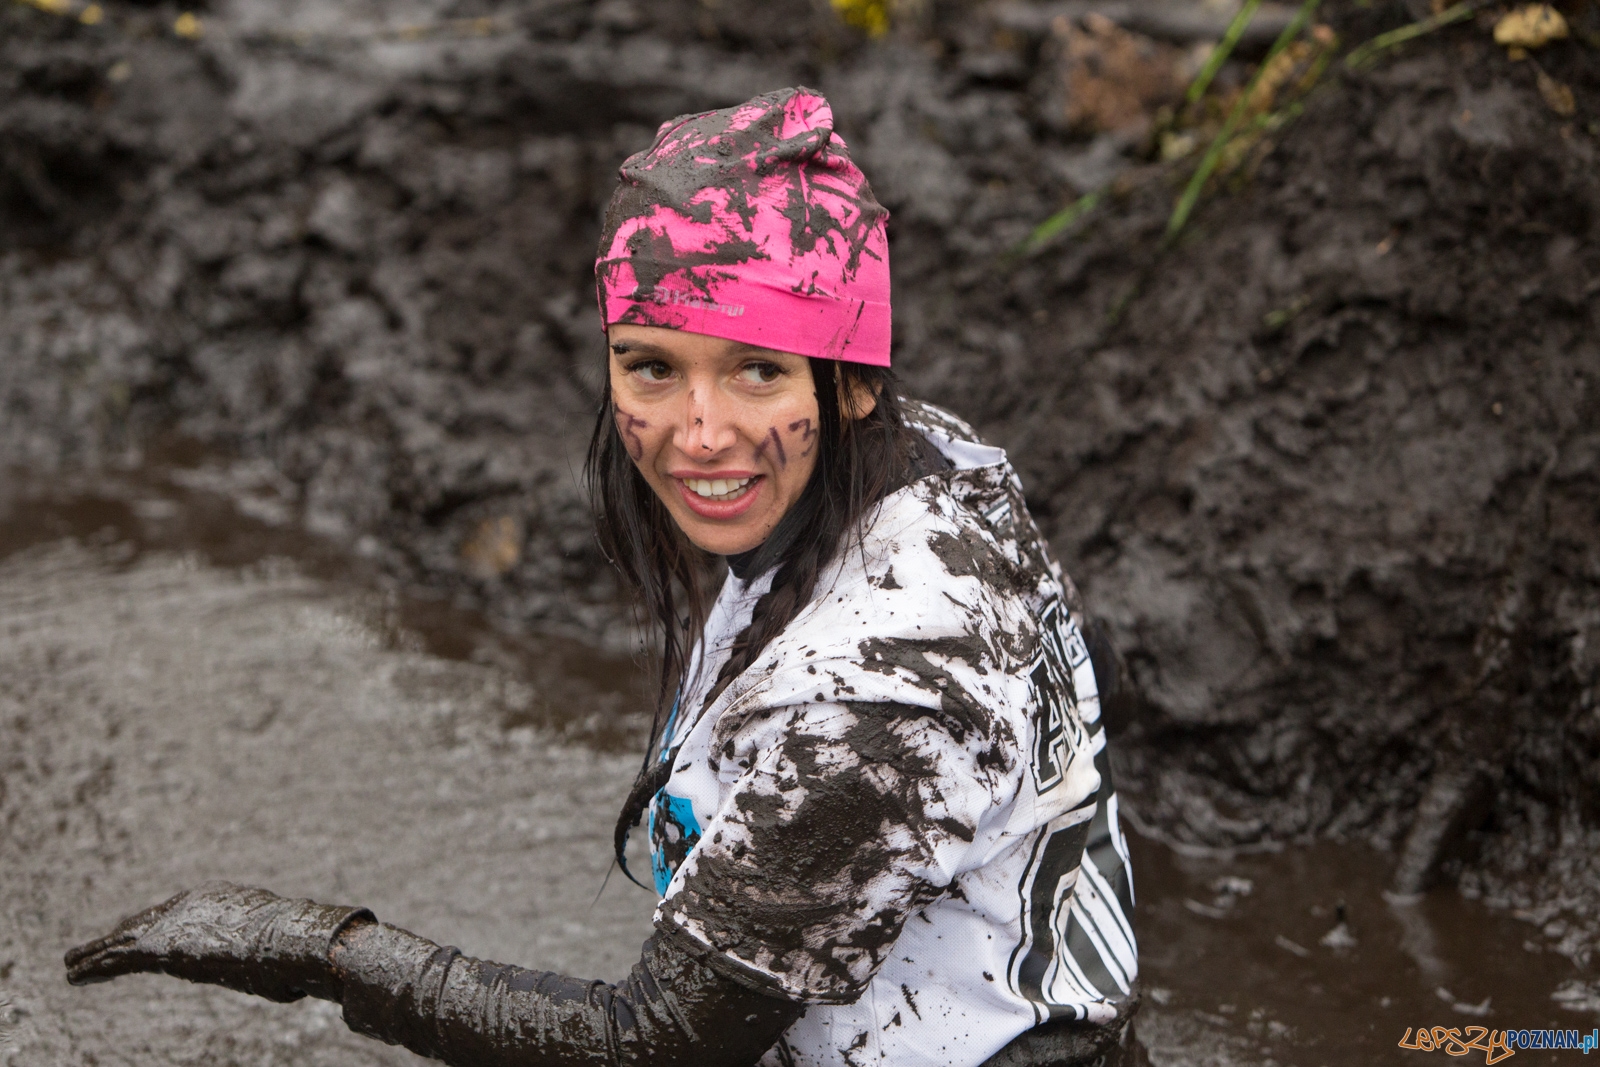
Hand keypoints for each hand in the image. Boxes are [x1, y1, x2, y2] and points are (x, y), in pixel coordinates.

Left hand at [65, 881, 371, 1002]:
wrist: (295, 942)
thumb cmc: (304, 948)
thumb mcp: (289, 948)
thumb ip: (281, 953)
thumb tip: (312, 968)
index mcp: (227, 900)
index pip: (186, 909)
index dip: (160, 920)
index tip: (143, 929)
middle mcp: (198, 903)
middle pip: (151, 917)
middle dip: (124, 930)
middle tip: (98, 946)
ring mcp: (178, 922)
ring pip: (127, 937)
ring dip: (97, 951)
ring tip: (72, 963)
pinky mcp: (162, 945)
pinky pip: (119, 956)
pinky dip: (94, 964)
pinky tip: (74, 973)